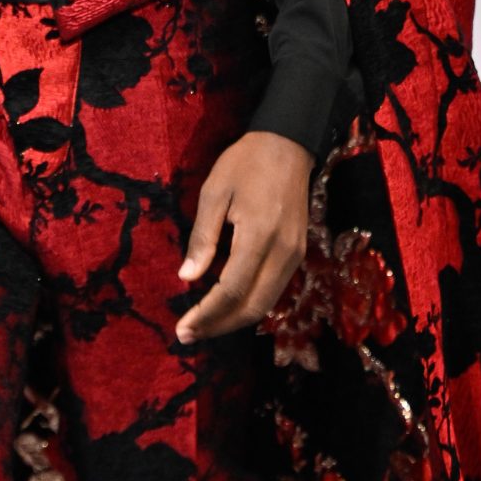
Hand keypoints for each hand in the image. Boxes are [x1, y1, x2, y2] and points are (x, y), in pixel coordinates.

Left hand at [176, 131, 311, 342]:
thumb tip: (187, 277)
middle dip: (219, 326)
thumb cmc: (245, 163)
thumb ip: (202, 237)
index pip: (231, 290)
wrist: (288, 144)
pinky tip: (225, 305)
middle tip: (188, 335)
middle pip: (252, 307)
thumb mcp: (214, 193)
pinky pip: (274, 289)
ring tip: (204, 326)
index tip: (183, 328)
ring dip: (234, 320)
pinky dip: (249, 304)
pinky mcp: (298, 253)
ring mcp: (295, 254)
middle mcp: (283, 252)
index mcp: (260, 236)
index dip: (206, 314)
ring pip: (266, 304)